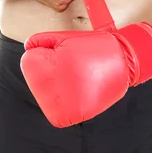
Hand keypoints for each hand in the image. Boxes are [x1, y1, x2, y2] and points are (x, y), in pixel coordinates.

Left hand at [20, 0, 151, 127]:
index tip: (62, 51)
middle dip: (48, 70)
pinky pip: (60, 110)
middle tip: (70, 64)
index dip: (44, 53)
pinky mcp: (77, 115)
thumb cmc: (92, 45)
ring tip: (74, 76)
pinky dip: (65, 101)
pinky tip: (77, 88)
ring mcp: (66, 106)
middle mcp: (56, 91)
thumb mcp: (64, 37)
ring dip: (55, 87)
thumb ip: (41, 41)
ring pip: (46, 96)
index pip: (28, 62)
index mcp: (50, 69)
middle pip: (35, 80)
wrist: (124, 60)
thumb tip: (27, 48)